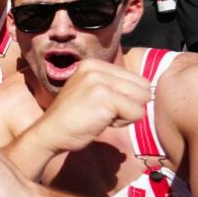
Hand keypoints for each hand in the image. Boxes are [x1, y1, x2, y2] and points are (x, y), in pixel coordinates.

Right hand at [33, 58, 150, 154]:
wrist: (50, 133)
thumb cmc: (72, 118)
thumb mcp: (90, 90)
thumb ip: (113, 85)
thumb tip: (147, 91)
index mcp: (93, 64)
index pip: (136, 79)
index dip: (125, 98)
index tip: (101, 105)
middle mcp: (96, 68)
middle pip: (143, 87)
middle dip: (129, 105)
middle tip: (103, 112)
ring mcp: (100, 82)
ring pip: (143, 99)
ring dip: (127, 114)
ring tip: (102, 116)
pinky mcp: (105, 98)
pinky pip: (137, 113)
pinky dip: (123, 123)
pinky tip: (101, 122)